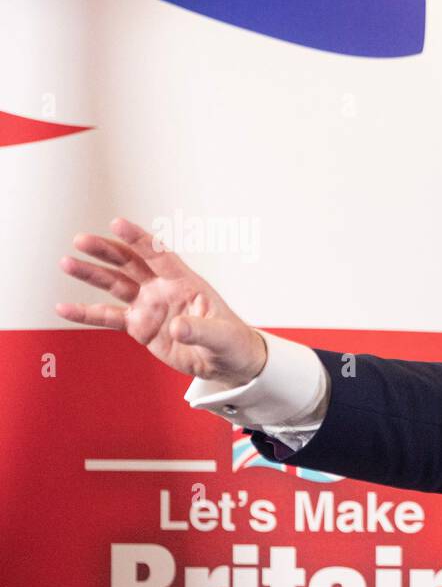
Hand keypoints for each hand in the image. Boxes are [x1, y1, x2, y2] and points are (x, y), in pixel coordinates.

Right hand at [54, 216, 267, 386]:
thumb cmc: (231, 342)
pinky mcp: (139, 326)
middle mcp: (163, 289)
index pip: (159, 255)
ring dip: (91, 274)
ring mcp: (149, 306)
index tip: (117, 224)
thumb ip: (201, 329)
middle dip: (106, 251)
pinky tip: (65, 308)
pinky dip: (86, 313)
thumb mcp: (222, 336)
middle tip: (82, 240)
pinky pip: (108, 317)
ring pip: (115, 285)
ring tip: (67, 263)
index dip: (139, 239)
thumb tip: (178, 327)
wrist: (226, 362)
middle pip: (130, 263)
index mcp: (186, 283)